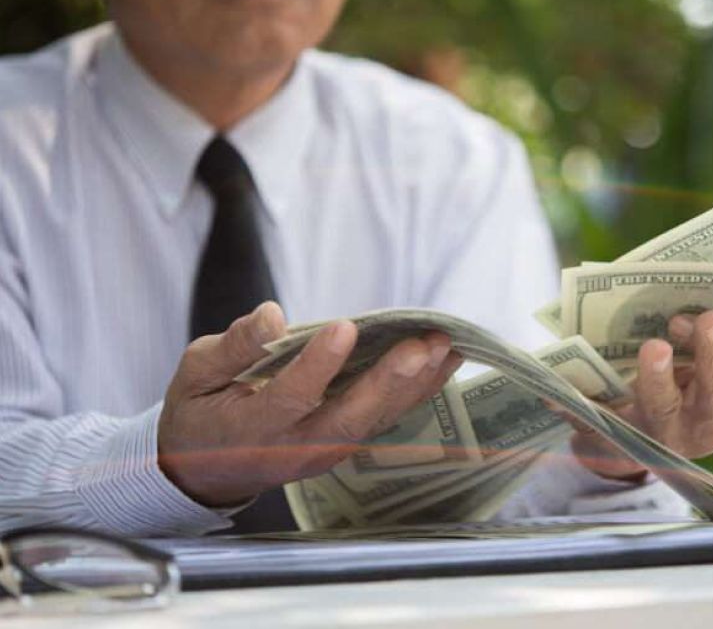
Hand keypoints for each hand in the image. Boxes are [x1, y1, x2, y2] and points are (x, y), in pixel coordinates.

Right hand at [157, 302, 461, 506]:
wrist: (204, 469)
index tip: (345, 327)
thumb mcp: (196, 375)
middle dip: (389, 380)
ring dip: (414, 385)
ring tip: (445, 347)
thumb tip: (271, 315)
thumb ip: (233, 348)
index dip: (318, 365)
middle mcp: (294, 448)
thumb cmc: (200, 411)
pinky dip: (416, 392)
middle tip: (423, 345)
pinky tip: (442, 363)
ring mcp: (323, 452)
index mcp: (250, 428)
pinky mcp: (342, 446)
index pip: (289, 398)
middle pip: (348, 418)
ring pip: (374, 421)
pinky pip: (383, 421)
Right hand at [571, 309, 712, 479]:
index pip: (662, 409)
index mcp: (661, 435)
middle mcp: (702, 429)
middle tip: (707, 318)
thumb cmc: (620, 422)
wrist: (657, 443)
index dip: (658, 378)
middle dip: (712, 354)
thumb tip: (549, 392)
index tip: (653, 346)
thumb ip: (577, 410)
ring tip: (700, 317)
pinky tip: (709, 318)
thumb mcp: (596, 423)